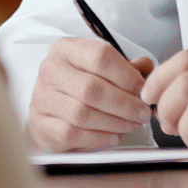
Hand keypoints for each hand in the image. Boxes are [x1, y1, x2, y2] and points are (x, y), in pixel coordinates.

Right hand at [28, 36, 155, 151]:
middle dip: (125, 104)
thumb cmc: (80, 89)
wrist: (52, 112)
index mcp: (65, 50)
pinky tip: (113, 136)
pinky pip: (73, 133)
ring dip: (114, 122)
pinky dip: (99, 138)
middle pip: (92, 88)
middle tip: (142, 113)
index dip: (127, 75)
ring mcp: (42, 98)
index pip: (100, 56)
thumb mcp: (102, 70)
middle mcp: (50, 70)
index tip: (143, 90)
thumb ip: (127, 68)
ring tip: (131, 125)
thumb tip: (146, 68)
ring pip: (82, 113)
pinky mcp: (41, 124)